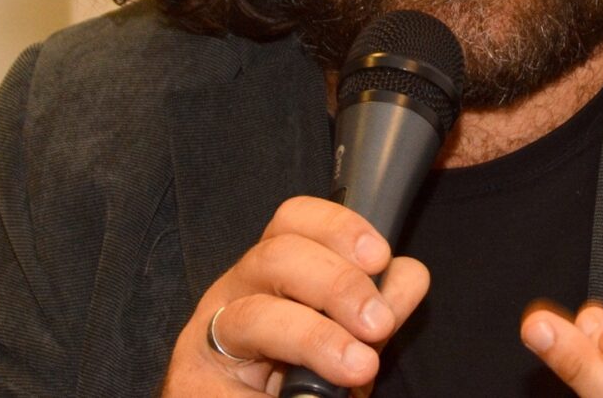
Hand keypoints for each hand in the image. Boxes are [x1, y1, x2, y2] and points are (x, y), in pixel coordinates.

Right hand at [160, 196, 428, 395]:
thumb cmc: (301, 381)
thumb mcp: (348, 338)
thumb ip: (377, 308)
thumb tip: (408, 275)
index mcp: (272, 271)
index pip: (294, 221)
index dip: (339, 227)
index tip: (380, 257)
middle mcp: (235, 292)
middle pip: (275, 257)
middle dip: (337, 285)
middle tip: (377, 325)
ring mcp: (209, 337)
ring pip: (254, 315)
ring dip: (315, 338)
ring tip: (357, 367)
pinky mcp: (194, 381)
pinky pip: (233, 384)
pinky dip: (270, 394)